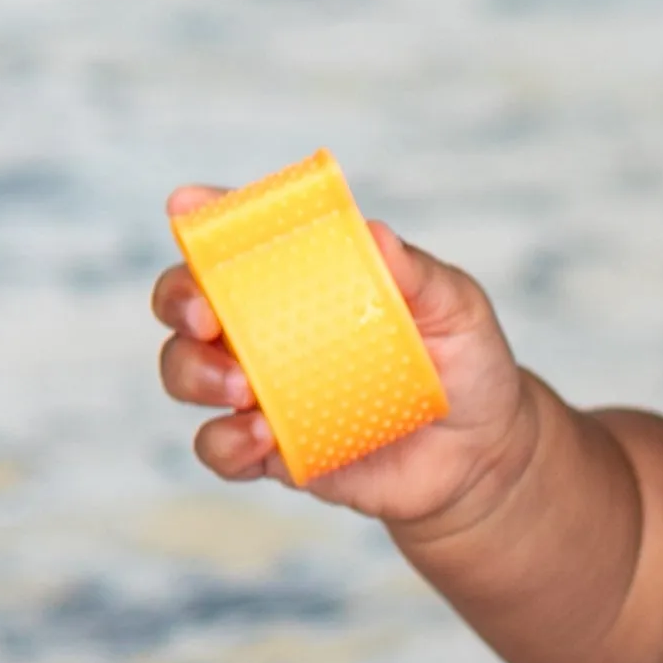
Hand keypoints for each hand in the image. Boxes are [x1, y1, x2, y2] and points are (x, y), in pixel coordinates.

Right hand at [150, 189, 534, 525]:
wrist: (484, 454)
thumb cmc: (464, 364)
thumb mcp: (454, 307)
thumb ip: (415, 273)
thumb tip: (375, 234)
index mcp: (300, 280)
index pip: (236, 241)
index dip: (201, 221)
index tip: (186, 207)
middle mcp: (266, 329)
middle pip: (186, 303)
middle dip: (179, 301)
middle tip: (208, 319)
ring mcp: (263, 391)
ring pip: (186, 373)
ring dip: (194, 373)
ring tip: (243, 387)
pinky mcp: (273, 452)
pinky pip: (221, 449)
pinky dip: (224, 443)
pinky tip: (260, 440)